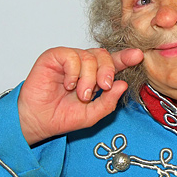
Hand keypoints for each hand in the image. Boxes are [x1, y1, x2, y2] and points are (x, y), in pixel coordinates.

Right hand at [17, 47, 143, 144]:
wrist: (39, 121)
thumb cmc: (62, 117)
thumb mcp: (92, 115)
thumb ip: (108, 102)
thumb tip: (122, 84)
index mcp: (95, 77)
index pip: (113, 63)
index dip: (125, 58)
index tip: (137, 56)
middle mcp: (83, 65)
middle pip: (104, 55)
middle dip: (108, 71)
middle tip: (103, 87)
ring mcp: (69, 59)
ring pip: (89, 56)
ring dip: (89, 78)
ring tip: (81, 94)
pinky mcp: (54, 57)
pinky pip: (71, 56)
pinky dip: (74, 72)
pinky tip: (68, 85)